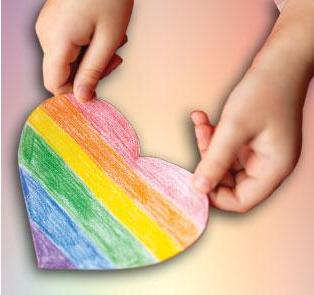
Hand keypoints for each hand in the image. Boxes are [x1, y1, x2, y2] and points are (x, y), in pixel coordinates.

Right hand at [35, 0, 132, 100]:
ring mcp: (49, 27)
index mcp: (57, 40)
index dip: (74, 94)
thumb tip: (83, 98)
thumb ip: (93, 72)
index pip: (55, 84)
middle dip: (90, 74)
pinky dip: (88, 49)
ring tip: (113, 45)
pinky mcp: (56, 22)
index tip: (96, 93)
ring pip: (68, 61)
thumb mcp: (107, 41)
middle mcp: (46, 34)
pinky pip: (69, 47)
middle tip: (114, 61)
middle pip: (63, 73)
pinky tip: (104, 37)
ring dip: (92, 60)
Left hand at [191, 0, 313, 212]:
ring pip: (224, 164)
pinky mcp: (251, 141)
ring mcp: (259, 153)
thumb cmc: (264, 92)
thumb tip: (198, 189)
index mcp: (274, 169)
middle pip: (230, 182)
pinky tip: (202, 118)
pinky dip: (213, 136)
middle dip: (209, 163)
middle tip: (201, 139)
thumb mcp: (234, 128)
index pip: (241, 201)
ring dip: (208, 146)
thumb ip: (215, 160)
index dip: (215, 195)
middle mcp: (269, 165)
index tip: (194, 180)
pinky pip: (226, 148)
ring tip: (202, 123)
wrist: (279, 62)